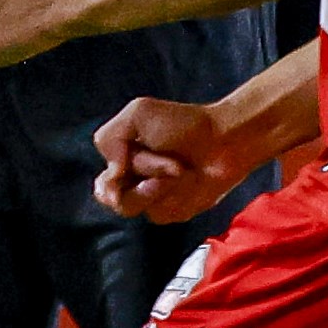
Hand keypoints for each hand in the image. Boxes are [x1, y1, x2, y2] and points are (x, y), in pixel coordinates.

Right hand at [93, 94, 267, 225]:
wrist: (225, 139)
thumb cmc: (183, 123)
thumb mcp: (138, 114)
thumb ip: (109, 138)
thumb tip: (111, 176)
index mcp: (122, 162)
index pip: (102, 186)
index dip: (109, 184)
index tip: (124, 170)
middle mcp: (135, 184)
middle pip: (118, 200)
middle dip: (146, 174)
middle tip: (172, 164)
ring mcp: (155, 200)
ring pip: (141, 207)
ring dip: (164, 184)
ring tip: (184, 169)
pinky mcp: (174, 211)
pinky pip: (163, 212)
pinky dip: (179, 194)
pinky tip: (193, 179)